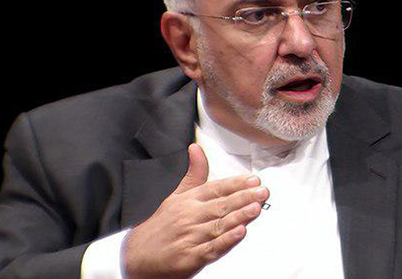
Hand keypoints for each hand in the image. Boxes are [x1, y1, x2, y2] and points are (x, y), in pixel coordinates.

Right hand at [123, 143, 268, 278]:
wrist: (134, 258)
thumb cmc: (158, 226)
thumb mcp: (174, 195)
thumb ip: (192, 173)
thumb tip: (196, 149)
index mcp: (188, 200)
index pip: (215, 188)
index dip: (236, 184)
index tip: (253, 180)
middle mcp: (190, 216)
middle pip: (221, 205)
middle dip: (244, 197)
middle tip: (262, 191)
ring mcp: (190, 237)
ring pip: (219, 225)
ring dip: (239, 216)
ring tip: (256, 207)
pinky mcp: (190, 257)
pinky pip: (212, 248)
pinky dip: (227, 241)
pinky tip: (239, 233)